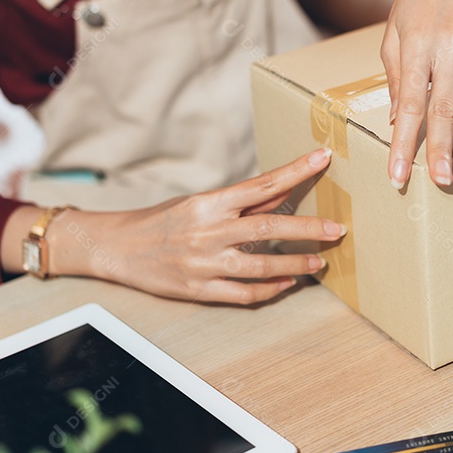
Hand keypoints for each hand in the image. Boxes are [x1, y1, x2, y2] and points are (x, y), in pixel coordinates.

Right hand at [5, 148, 344, 304]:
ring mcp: (205, 263)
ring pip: (262, 265)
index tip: (322, 158)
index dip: (297, 170)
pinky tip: (286, 284)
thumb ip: (241, 201)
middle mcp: (210, 231)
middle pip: (270, 226)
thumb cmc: (160, 220)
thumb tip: (282, 189)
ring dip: (296, 264)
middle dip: (308, 228)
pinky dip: (269, 289)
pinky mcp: (199, 289)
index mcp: (210, 202)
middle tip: (337, 229)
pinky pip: (243, 294)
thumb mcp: (199, 202)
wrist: (115, 247)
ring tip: (319, 263)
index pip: (263, 183)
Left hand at [382, 0, 452, 188]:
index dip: (404, 141)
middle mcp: (447, 45)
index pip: (411, 103)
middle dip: (441, 147)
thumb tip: (399, 119)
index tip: (398, 172)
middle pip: (444, 106)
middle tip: (439, 181)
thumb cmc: (414, 0)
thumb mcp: (394, 32)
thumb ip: (397, 76)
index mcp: (416, 45)